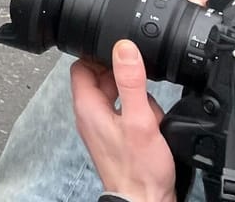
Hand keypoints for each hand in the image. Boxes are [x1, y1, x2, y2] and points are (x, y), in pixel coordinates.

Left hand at [71, 41, 174, 201]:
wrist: (144, 199)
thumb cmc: (138, 169)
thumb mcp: (139, 119)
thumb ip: (131, 82)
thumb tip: (123, 48)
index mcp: (87, 106)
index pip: (81, 66)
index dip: (98, 54)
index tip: (120, 53)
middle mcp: (91, 115)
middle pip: (103, 80)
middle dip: (127, 80)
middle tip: (143, 90)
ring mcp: (103, 126)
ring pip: (120, 97)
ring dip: (138, 100)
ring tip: (150, 117)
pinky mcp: (117, 137)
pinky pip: (128, 114)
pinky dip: (142, 116)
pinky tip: (154, 126)